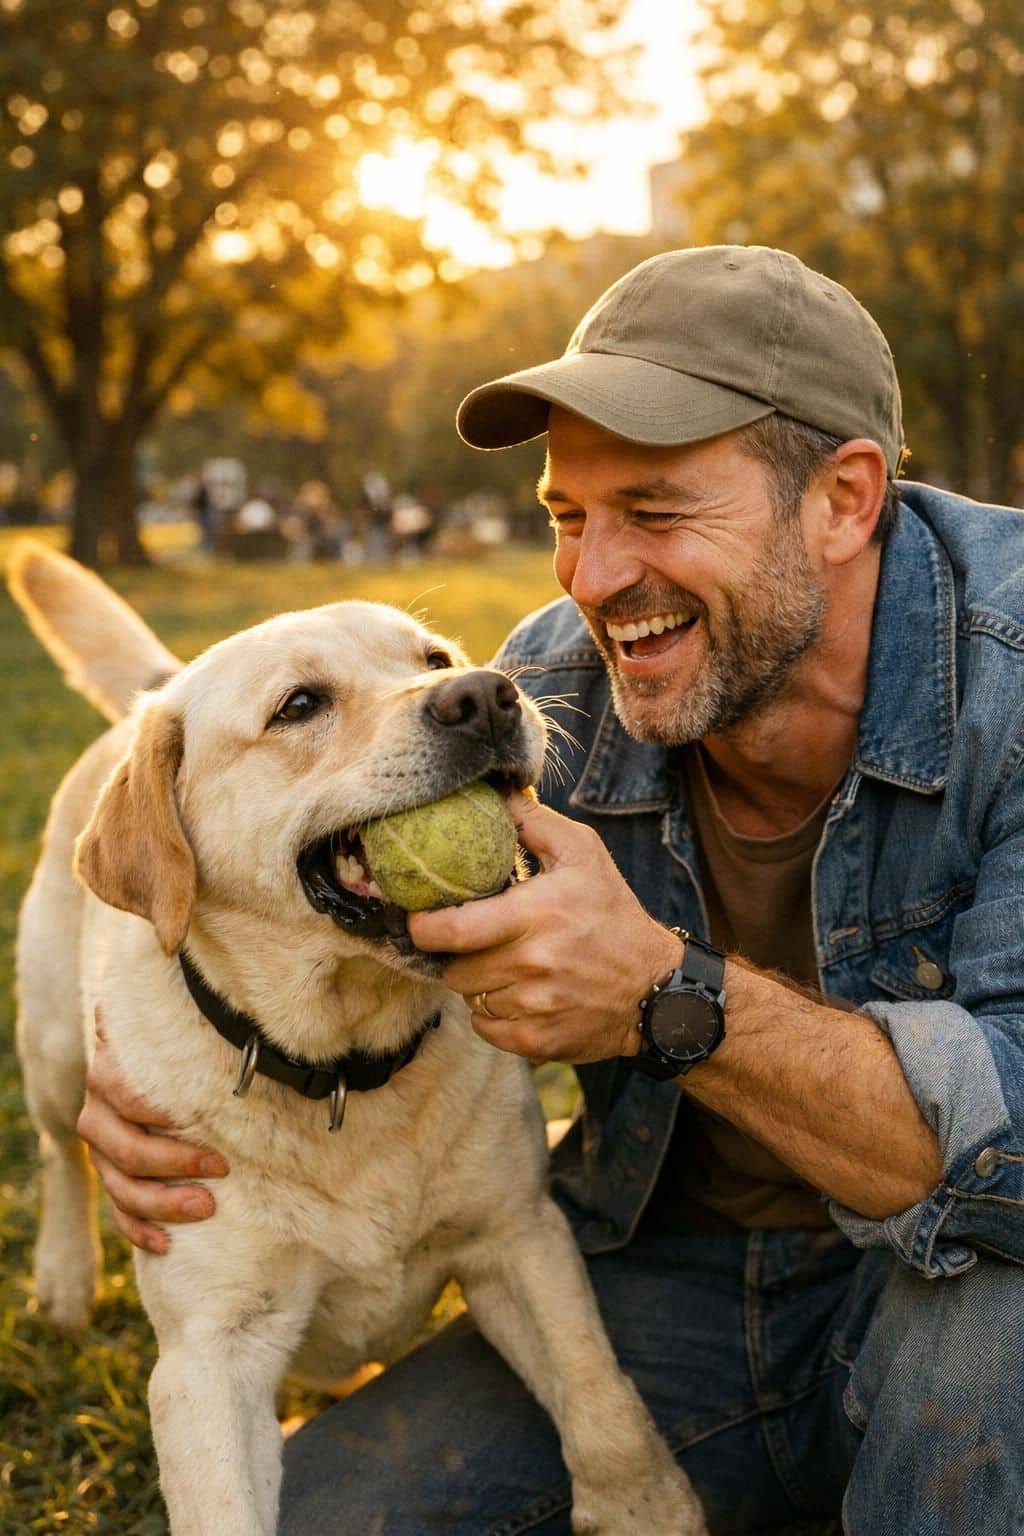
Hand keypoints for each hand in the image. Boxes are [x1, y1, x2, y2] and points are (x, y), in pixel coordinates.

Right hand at [76, 1011, 227, 1253]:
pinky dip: (138, 1229)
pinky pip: (116, 1210)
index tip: (200, 1121)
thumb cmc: (183, 1041)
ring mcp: (102, 1147)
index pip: (126, 1096)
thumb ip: (177, 1011)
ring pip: (118, 1182)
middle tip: (220, 1170)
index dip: (159, 1113)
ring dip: (160, 1202)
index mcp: (112, 1070)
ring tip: (206, 1208)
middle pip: (121, 1146)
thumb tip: (180, 961)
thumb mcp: (182, 1024)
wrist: (160, 1056)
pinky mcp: (111, 1174)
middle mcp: (98, 1109)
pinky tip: (165, 1244)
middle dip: (171, 1163)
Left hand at [407, 792, 682, 1063]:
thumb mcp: (584, 853)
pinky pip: (486, 1028)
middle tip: (470, 942)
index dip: (423, 927)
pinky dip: (492, 1014)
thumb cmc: (613, 913)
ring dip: (476, 983)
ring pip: (469, 998)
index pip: (454, 929)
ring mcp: (535, 1007)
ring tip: (502, 965)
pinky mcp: (538, 1042)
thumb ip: (533, 822)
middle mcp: (533, 964)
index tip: (419, 919)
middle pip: (454, 969)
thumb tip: (495, 796)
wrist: (654, 988)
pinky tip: (516, 994)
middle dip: (453, 956)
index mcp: (538, 914)